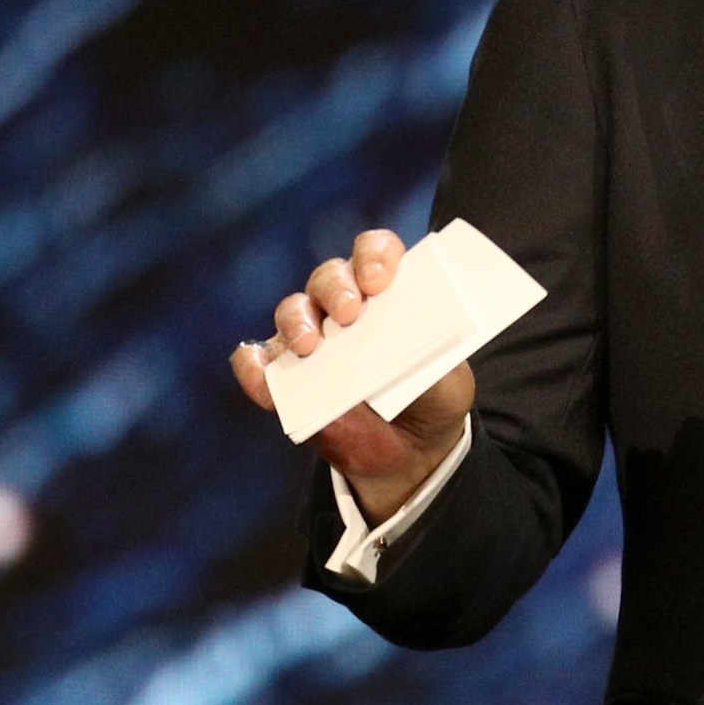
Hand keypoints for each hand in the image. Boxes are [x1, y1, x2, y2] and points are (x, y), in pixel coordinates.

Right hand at [227, 229, 474, 519]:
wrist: (413, 452)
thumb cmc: (433, 396)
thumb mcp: (449, 375)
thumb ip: (432, 353)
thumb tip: (409, 333)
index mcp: (389, 292)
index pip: (376, 252)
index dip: (373, 256)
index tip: (378, 280)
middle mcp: (345, 305)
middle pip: (328, 277)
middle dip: (335, 288)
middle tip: (347, 313)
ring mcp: (314, 339)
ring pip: (292, 311)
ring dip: (296, 322)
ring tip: (309, 347)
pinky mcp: (288, 377)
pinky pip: (260, 362)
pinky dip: (255, 366)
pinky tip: (263, 376)